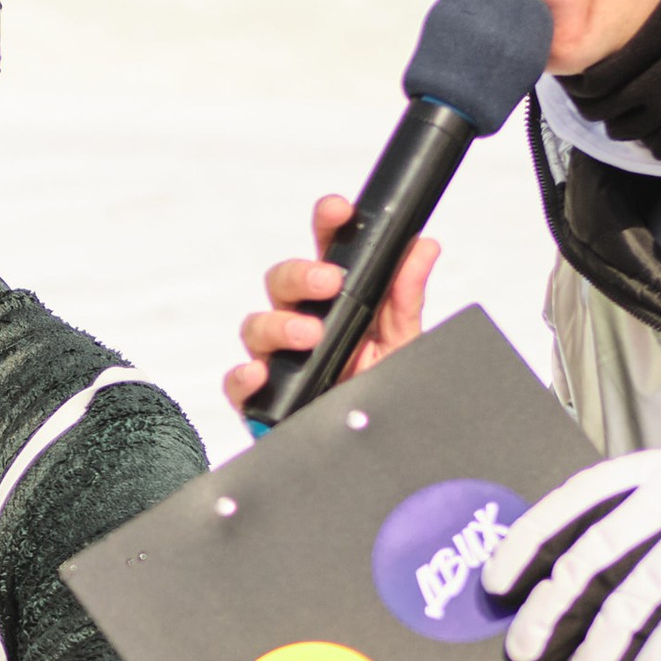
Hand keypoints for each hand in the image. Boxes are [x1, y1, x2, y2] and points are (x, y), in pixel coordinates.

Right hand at [223, 193, 440, 415]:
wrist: (374, 450)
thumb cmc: (380, 391)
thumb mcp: (402, 342)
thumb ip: (406, 297)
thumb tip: (423, 248)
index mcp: (335, 302)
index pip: (325, 252)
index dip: (328, 224)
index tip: (340, 210)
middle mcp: (300, 323)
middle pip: (281, 282)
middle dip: (301, 275)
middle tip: (330, 282)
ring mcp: (277, 360)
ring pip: (256, 326)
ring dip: (279, 325)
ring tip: (308, 336)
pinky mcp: (260, 398)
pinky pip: (236, 382)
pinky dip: (243, 376)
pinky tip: (260, 374)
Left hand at [490, 448, 660, 660]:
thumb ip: (625, 527)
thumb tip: (546, 592)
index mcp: (656, 471)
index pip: (578, 499)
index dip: (531, 540)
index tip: (496, 584)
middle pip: (599, 556)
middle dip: (555, 610)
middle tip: (525, 652)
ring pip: (641, 602)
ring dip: (604, 654)